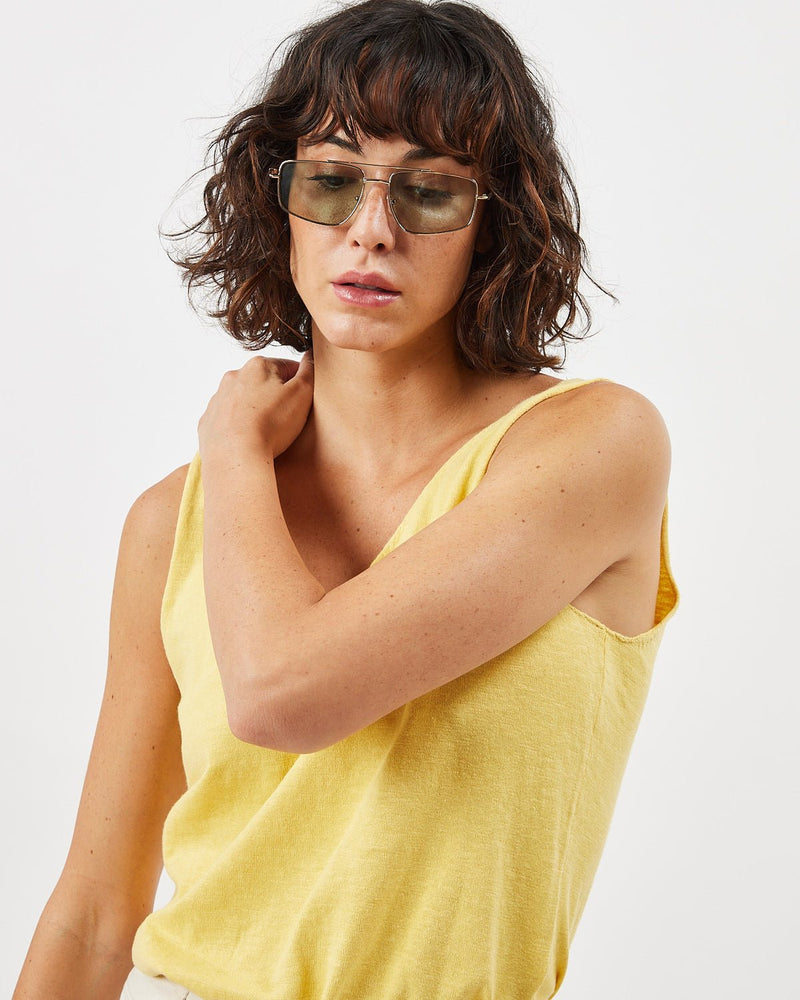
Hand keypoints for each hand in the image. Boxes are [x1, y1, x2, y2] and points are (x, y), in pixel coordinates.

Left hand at [198, 352, 313, 461]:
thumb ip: (309, 372)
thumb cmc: (270, 425)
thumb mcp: (302, 394)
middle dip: (276, 396)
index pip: (288, 367)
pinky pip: (228, 418)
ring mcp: (218, 399)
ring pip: (244, 400)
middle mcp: (234, 377)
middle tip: (287, 418)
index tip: (303, 402)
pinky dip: (239, 425)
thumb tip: (310, 357)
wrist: (235, 456)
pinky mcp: (209, 421)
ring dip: (257, 409)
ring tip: (268, 432)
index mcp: (258, 366)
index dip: (301, 384)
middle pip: (264, 382)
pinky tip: (248, 439)